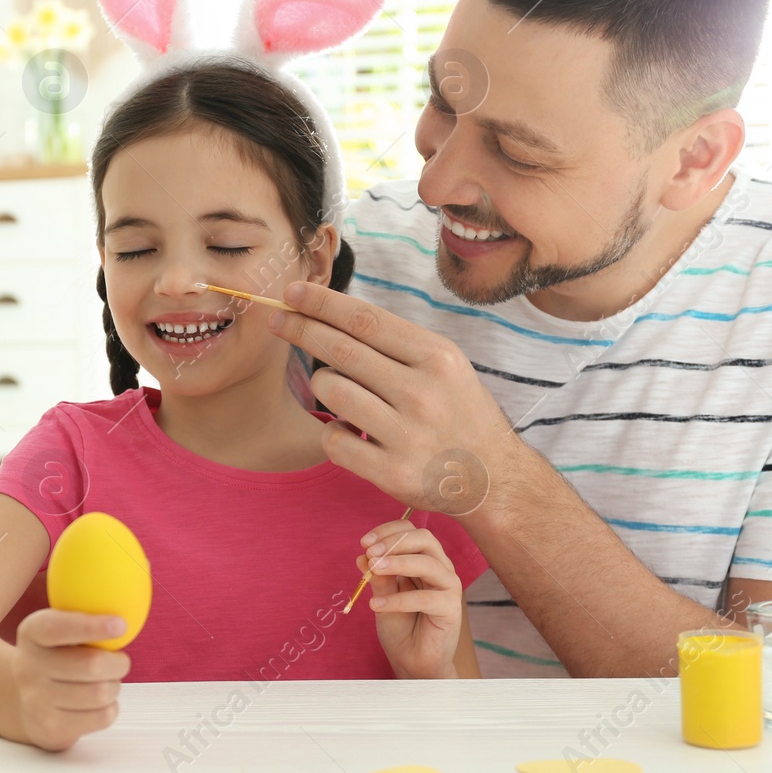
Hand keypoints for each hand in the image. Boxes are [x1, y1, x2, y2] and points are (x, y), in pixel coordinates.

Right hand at [12, 609, 131, 751]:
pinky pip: (102, 717)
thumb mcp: (59, 629)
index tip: (121, 625)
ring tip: (106, 681)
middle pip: (91, 665)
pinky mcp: (51, 728)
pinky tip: (98, 702)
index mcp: (31, 632)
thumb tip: (129, 610)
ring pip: (101, 693)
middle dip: (118, 663)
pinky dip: (110, 708)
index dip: (91, 626)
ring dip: (114, 686)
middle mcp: (27, 667)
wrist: (24, 700)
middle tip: (120, 661)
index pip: (58, 628)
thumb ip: (86, 615)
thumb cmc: (58, 654)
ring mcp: (36, 701)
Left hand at [267, 281, 517, 513]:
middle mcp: (422, 393)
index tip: (292, 293)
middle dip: (301, 329)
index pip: (365, 320)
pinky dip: (332, 432)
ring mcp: (407, 435)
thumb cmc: (459, 412)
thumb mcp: (444, 365)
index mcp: (437, 357)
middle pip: (341, 351)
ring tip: (342, 393)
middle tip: (277, 320)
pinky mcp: (392, 473)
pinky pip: (333, 440)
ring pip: (331, 392)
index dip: (321, 303)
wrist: (493, 479)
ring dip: (324, 387)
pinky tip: (350, 432)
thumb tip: (332, 312)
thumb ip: (396, 343)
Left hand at [357, 518, 463, 678]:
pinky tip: (376, 605)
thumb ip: (378, 578)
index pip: (411, 532)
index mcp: (425, 560)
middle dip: (394, 542)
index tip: (364, 542)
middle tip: (370, 553)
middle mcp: (440, 568)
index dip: (388, 531)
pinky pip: (425, 598)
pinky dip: (398, 599)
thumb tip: (362, 556)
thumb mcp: (383, 598)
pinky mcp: (451, 609)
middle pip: (425, 539)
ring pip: (428, 563)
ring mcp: (449, 587)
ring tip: (373, 571)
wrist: (413, 663)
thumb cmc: (401, 628)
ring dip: (398, 563)